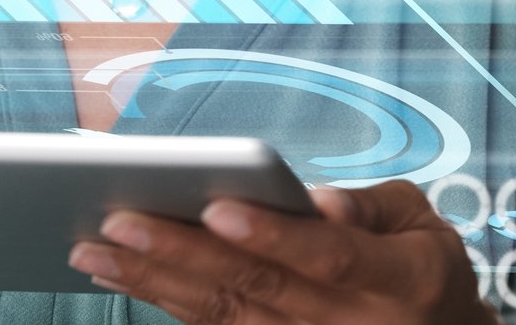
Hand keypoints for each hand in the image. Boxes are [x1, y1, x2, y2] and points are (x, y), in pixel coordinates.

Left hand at [68, 181, 494, 324]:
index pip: (328, 256)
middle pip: (256, 289)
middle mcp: (350, 324)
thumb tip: (320, 204)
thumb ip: (371, 210)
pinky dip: (168, 305)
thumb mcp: (421, 224)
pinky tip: (124, 277)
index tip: (216, 206)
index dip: (273, 234)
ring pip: (224, 317)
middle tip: (116, 221)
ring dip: (153, 283)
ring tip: (94, 250)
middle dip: (180, 254)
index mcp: (398, 280)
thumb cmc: (421, 265)